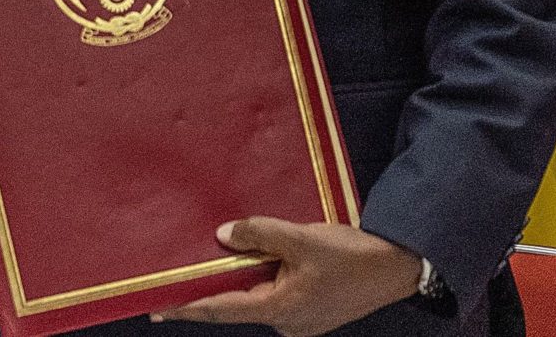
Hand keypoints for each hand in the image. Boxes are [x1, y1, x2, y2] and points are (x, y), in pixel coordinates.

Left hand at [153, 218, 421, 336]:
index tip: (155, 309)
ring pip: (260, 294)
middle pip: (239, 301)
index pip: (220, 308)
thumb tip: (223, 236)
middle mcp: (287, 322)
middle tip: (188, 265)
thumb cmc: (353, 256)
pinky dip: (267, 275)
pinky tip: (267, 255)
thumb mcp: (302, 238)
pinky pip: (278, 292)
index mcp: (280, 309)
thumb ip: (259, 234)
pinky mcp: (313, 310)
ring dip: (246, 275)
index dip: (186, 307)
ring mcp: (302, 320)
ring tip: (235, 248)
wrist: (399, 268)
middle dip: (216, 283)